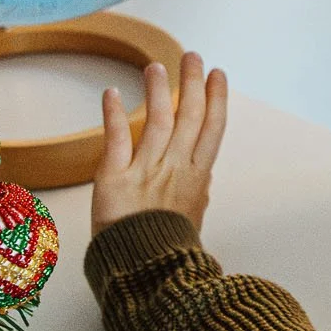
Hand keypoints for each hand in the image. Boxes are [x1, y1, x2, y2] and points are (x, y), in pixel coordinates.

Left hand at [91, 51, 227, 236]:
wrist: (143, 273)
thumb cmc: (167, 250)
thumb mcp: (193, 221)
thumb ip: (198, 193)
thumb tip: (206, 176)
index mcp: (197, 178)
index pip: (212, 130)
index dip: (216, 99)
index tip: (217, 75)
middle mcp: (175, 169)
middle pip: (189, 117)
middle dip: (192, 83)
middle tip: (192, 57)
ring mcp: (146, 171)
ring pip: (157, 121)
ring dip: (158, 90)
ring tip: (157, 65)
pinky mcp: (115, 178)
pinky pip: (116, 139)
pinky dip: (114, 114)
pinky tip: (113, 92)